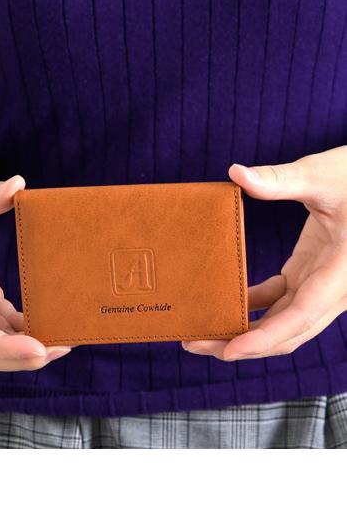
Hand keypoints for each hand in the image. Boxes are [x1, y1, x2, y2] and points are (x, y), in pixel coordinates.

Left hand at [182, 145, 346, 360]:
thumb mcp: (322, 175)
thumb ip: (281, 179)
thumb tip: (236, 173)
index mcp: (341, 273)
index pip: (300, 316)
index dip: (264, 337)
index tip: (230, 350)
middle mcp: (334, 288)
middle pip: (286, 331)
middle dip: (241, 343)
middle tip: (193, 343)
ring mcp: (322, 284)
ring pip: (283, 322)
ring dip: (244, 329)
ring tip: (200, 331)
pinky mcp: (312, 274)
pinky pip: (280, 300)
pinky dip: (253, 305)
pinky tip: (222, 302)